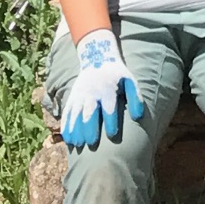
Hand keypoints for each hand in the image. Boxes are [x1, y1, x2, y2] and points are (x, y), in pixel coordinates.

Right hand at [59, 28, 145, 149]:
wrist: (97, 58)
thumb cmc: (117, 75)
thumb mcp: (129, 81)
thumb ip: (135, 98)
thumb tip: (138, 117)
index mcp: (108, 89)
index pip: (109, 107)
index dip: (110, 121)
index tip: (112, 134)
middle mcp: (92, 93)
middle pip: (89, 111)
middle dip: (89, 127)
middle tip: (91, 143)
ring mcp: (80, 95)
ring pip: (76, 113)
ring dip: (75, 129)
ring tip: (77, 145)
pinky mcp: (72, 97)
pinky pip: (67, 112)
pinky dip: (66, 125)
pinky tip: (67, 138)